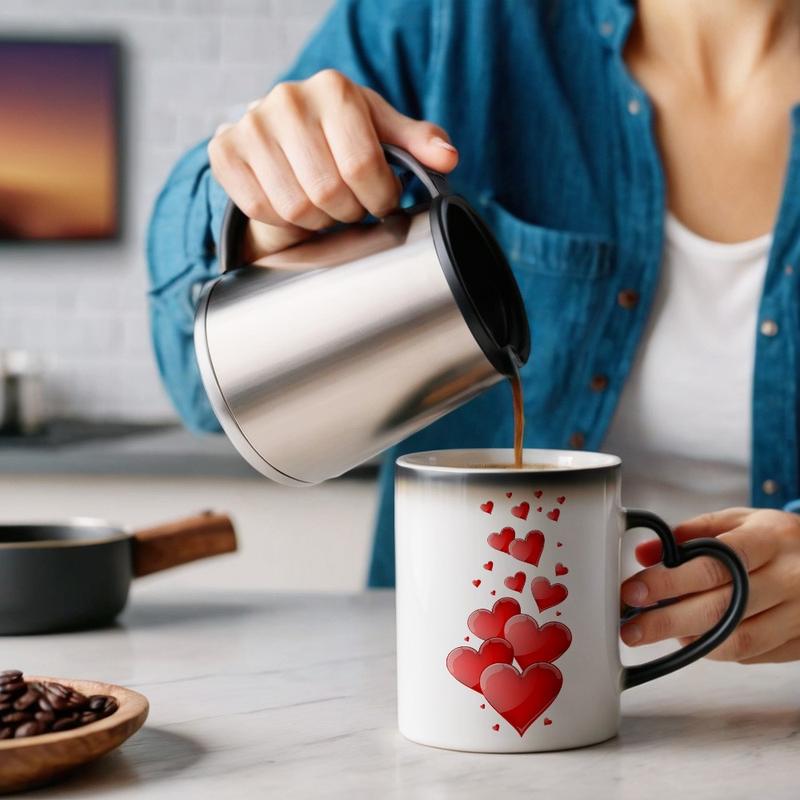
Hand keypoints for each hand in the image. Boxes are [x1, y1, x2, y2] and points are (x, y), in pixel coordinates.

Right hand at [208, 70, 458, 261]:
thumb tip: (447, 158)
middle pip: (329, 191)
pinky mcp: (224, 150)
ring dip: (316, 220)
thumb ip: (417, 144)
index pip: (363, 166)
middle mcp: (287, 98)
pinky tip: (292, 204)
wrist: (282, 137)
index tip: (381, 201)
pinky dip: (282, 219)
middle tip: (350, 206)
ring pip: (295, 206)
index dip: (378, 198)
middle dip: (348, 211)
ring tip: (323, 207)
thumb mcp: (382, 133)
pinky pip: (260, 207)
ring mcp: (251, 124)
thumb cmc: (341, 137)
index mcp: (334, 88)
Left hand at [620, 507, 799, 662]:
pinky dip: (716, 650)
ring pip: (739, 640)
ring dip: (691, 640)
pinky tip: (694, 638)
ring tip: (657, 633)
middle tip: (631, 629)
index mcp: (771, 540)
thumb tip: (645, 554)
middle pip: (722, 608)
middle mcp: (791, 578)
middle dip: (667, 621)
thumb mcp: (738, 521)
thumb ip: (690, 533)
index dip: (670, 581)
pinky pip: (752, 655)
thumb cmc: (777, 539)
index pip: (714, 564)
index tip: (635, 591)